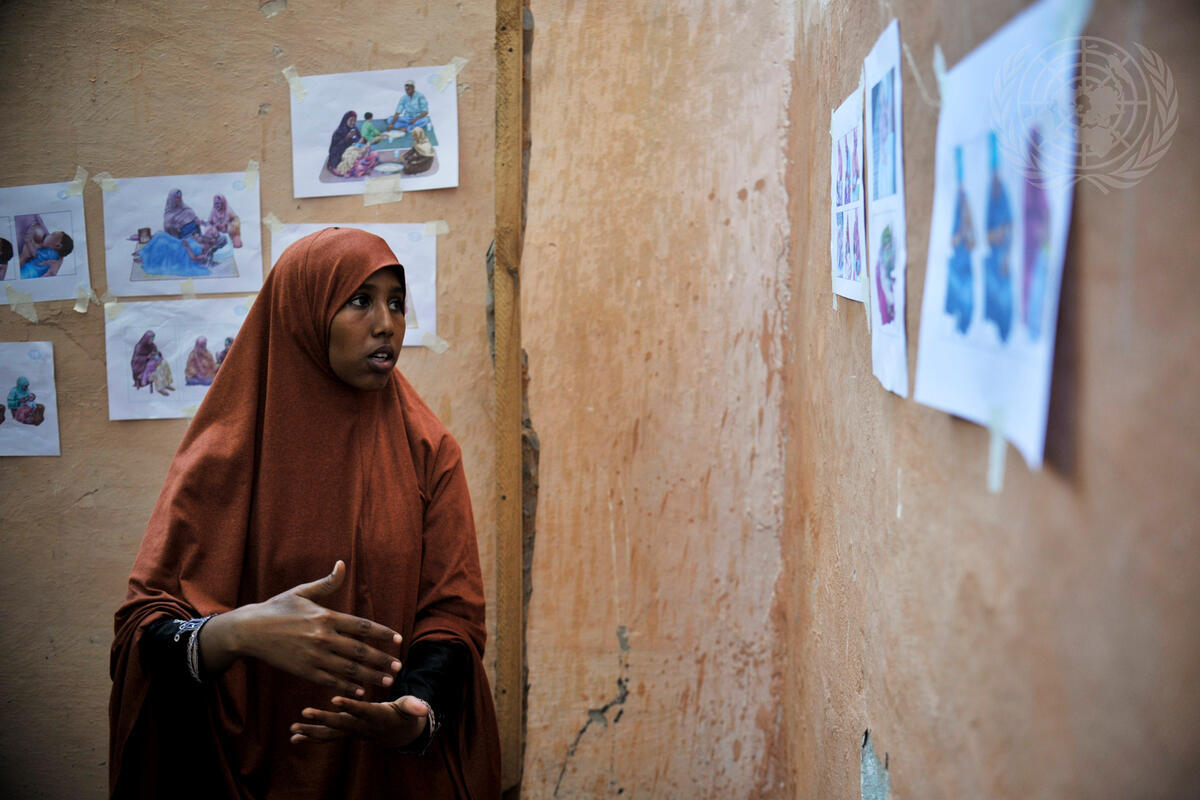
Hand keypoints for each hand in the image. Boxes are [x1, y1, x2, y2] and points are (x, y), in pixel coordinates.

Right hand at [198, 560, 401, 696]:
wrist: (249, 630)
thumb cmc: (277, 608)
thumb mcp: (302, 592)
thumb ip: (327, 583)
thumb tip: (342, 564)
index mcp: (325, 616)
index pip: (361, 626)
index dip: (382, 633)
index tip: (398, 639)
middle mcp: (322, 637)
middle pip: (359, 651)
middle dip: (382, 659)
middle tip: (399, 665)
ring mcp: (313, 656)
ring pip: (348, 669)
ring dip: (370, 675)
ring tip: (388, 680)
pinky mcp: (303, 670)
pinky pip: (330, 680)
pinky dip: (347, 685)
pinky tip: (361, 689)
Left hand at [290, 695, 430, 748]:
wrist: (400, 734)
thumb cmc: (406, 713)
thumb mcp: (411, 708)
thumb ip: (413, 705)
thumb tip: (423, 707)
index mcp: (377, 717)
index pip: (362, 711)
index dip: (350, 706)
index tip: (335, 699)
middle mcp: (362, 727)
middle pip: (341, 724)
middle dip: (322, 719)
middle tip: (304, 712)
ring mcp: (353, 731)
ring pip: (330, 733)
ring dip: (311, 731)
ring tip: (293, 729)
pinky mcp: (346, 732)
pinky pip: (327, 736)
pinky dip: (311, 736)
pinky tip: (294, 736)